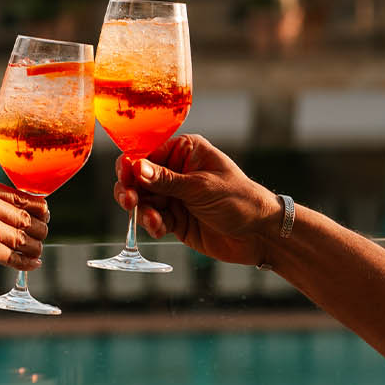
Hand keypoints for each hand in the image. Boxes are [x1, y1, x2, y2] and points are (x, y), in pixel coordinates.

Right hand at [0, 170, 47, 288]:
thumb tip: (28, 207)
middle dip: (38, 228)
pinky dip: (26, 262)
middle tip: (42, 234)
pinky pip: (15, 256)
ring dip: (34, 246)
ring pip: (23, 237)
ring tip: (36, 250)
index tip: (44, 214)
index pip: (19, 194)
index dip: (37, 207)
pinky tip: (33, 263)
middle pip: (25, 216)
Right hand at [115, 135, 278, 266]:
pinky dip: (152, 224)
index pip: (147, 153)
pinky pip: (153, 219)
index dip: (131, 165)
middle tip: (129, 202)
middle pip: (138, 178)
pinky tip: (159, 228)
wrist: (259, 233)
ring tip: (152, 219)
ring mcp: (174, 196)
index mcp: (184, 151)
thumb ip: (167, 179)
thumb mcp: (202, 187)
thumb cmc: (239, 199)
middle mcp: (176, 171)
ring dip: (142, 210)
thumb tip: (136, 167)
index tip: (124, 178)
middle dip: (131, 190)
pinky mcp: (175, 219)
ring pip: (143, 201)